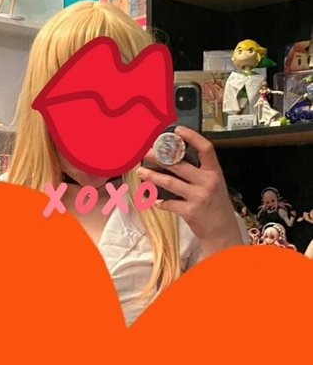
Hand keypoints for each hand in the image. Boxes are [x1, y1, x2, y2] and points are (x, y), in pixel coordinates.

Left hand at [137, 126, 243, 256]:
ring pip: (170, 182)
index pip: (206, 148)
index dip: (192, 137)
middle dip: (160, 157)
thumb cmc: (218, 208)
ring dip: (153, 177)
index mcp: (215, 172)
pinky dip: (159, 201)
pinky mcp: (190, 211)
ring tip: (141, 172)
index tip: (178, 130)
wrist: (223, 233)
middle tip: (146, 152)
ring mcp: (199, 197)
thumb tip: (176, 160)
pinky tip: (153, 200)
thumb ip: (201, 174)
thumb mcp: (215, 186)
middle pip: (180, 164)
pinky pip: (169, 203)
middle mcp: (208, 182)